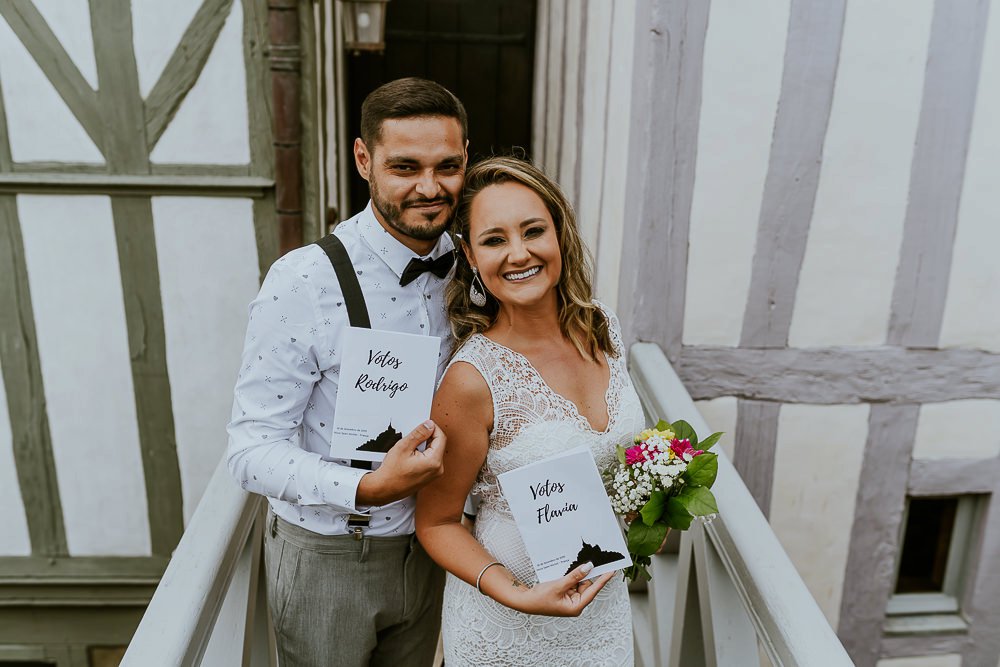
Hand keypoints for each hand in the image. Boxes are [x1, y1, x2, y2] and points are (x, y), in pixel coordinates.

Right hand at [356, 420, 445, 505]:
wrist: (384, 489)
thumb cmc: (391, 473)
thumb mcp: (404, 447)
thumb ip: (419, 434)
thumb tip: (429, 425)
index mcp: (434, 462)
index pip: (441, 438)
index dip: (432, 428)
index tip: (423, 425)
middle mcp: (438, 469)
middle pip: (438, 445)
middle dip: (427, 438)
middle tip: (412, 438)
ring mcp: (434, 474)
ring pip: (433, 452)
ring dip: (423, 446)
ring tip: (409, 449)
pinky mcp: (429, 477)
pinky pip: (430, 460)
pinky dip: (422, 454)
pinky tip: (410, 457)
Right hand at [500, 562, 615, 616]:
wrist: (525, 601)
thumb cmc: (539, 599)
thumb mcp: (558, 585)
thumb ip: (574, 576)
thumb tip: (588, 567)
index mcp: (576, 606)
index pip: (593, 590)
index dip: (602, 579)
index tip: (612, 571)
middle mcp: (575, 603)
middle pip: (586, 584)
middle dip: (582, 574)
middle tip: (583, 562)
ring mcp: (570, 598)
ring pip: (579, 582)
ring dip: (574, 575)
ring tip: (563, 572)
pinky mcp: (565, 593)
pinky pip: (572, 581)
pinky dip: (569, 576)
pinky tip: (563, 572)